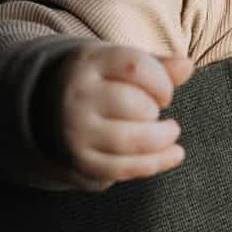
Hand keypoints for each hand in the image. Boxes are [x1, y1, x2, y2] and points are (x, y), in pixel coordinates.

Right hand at [57, 45, 193, 183]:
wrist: (44, 107)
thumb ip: (155, 64)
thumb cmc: (96, 80)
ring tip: (169, 133)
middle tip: (153, 112)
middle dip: (156, 111)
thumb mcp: (117, 63)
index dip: (162, 81)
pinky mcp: (80, 160)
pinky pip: (125, 168)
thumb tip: (188, 67)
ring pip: (134, 141)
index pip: (136, 67)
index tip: (163, 91)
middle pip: (138, 107)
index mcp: (88, 63)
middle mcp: (77, 96)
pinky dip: (155, 163)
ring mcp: (76, 131)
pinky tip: (172, 154)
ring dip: (162, 139)